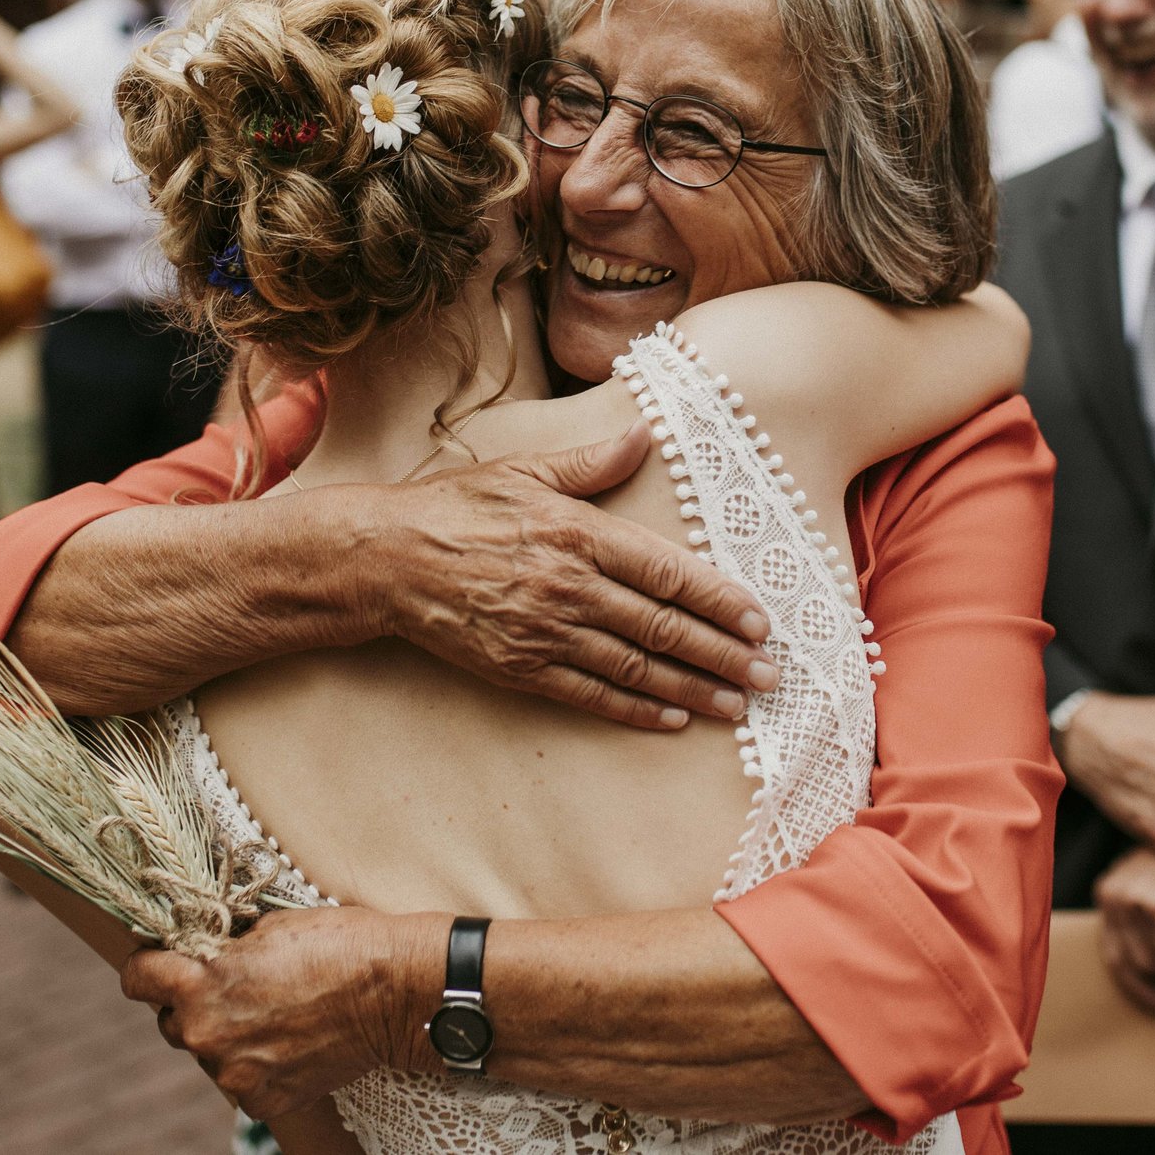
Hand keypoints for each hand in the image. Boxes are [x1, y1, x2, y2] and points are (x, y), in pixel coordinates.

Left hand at [122, 908, 437, 1120]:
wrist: (392, 992)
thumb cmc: (334, 944)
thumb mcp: (265, 928)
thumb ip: (220, 949)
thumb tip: (198, 952)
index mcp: (199, 986)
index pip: (137, 979)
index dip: (149, 966)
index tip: (163, 963)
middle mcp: (206, 1035)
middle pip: (171, 1021)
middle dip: (194, 1003)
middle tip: (235, 987)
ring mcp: (235, 1074)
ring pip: (209, 1053)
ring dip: (227, 1036)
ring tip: (273, 1015)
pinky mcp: (264, 1101)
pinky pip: (242, 1083)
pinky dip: (258, 1066)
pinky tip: (289, 1043)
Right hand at [348, 422, 778, 729]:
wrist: (384, 559)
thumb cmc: (453, 508)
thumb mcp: (522, 470)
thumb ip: (588, 463)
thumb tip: (642, 436)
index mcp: (576, 533)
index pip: (667, 572)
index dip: (719, 600)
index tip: (760, 619)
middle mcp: (569, 587)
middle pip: (662, 627)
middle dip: (723, 653)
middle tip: (770, 674)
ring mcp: (545, 632)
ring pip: (635, 668)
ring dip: (693, 688)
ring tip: (737, 704)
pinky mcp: (520, 668)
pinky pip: (590, 694)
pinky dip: (635, 709)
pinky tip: (672, 718)